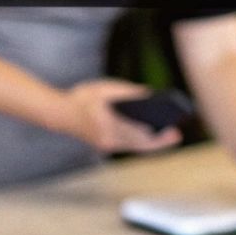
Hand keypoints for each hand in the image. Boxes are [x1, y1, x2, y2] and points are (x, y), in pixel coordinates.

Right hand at [50, 79, 183, 153]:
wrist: (59, 113)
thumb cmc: (84, 97)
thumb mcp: (106, 88)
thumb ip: (128, 91)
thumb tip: (151, 95)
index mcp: (106, 120)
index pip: (136, 130)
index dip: (154, 133)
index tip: (170, 130)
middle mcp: (106, 136)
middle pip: (138, 142)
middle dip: (158, 140)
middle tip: (176, 134)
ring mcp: (105, 144)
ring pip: (134, 146)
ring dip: (153, 143)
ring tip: (171, 136)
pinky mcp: (106, 146)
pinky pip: (129, 146)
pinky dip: (142, 142)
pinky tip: (156, 137)